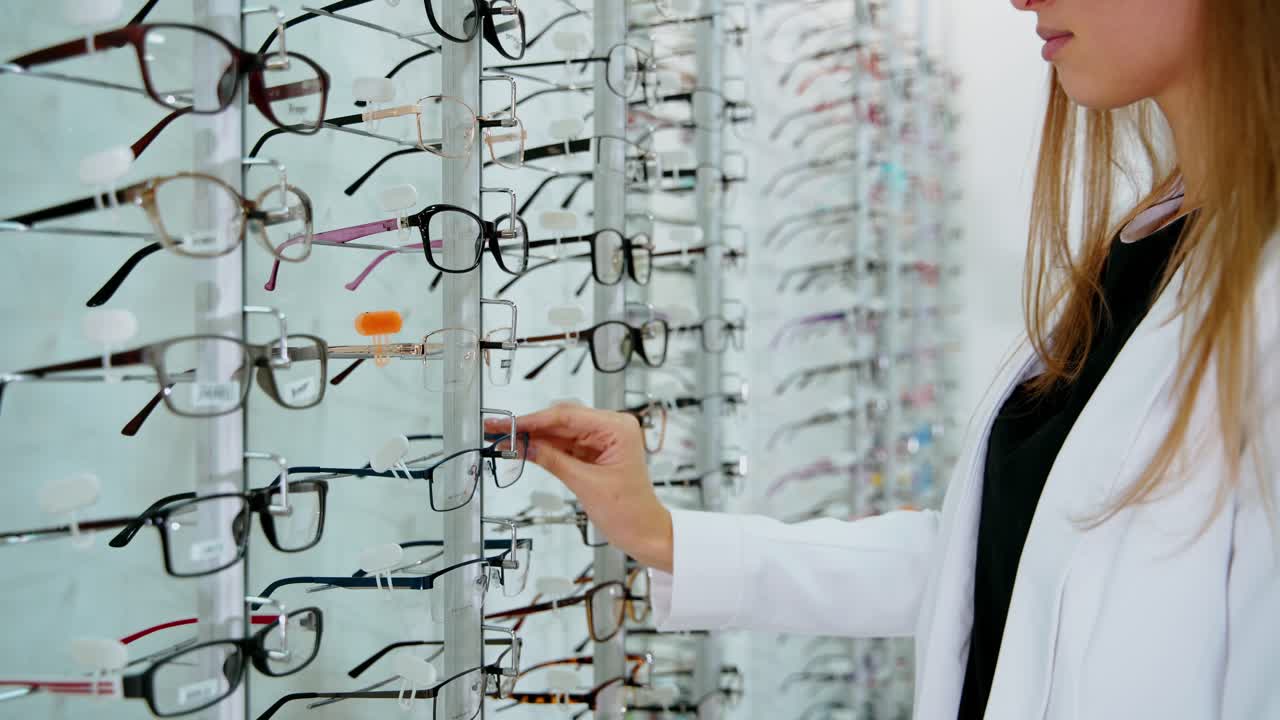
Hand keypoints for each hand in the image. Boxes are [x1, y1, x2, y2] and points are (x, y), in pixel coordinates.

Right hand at [487, 403, 672, 572]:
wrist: (644, 532)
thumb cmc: (630, 511)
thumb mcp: (587, 485)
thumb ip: (553, 461)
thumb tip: (524, 446)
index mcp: (618, 428)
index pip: (568, 417)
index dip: (534, 420)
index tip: (509, 424)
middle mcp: (611, 428)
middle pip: (561, 420)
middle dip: (528, 426)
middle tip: (497, 429)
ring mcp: (601, 440)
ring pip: (558, 432)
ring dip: (531, 437)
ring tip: (502, 438)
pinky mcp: (593, 453)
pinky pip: (562, 446)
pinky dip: (542, 448)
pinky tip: (520, 448)